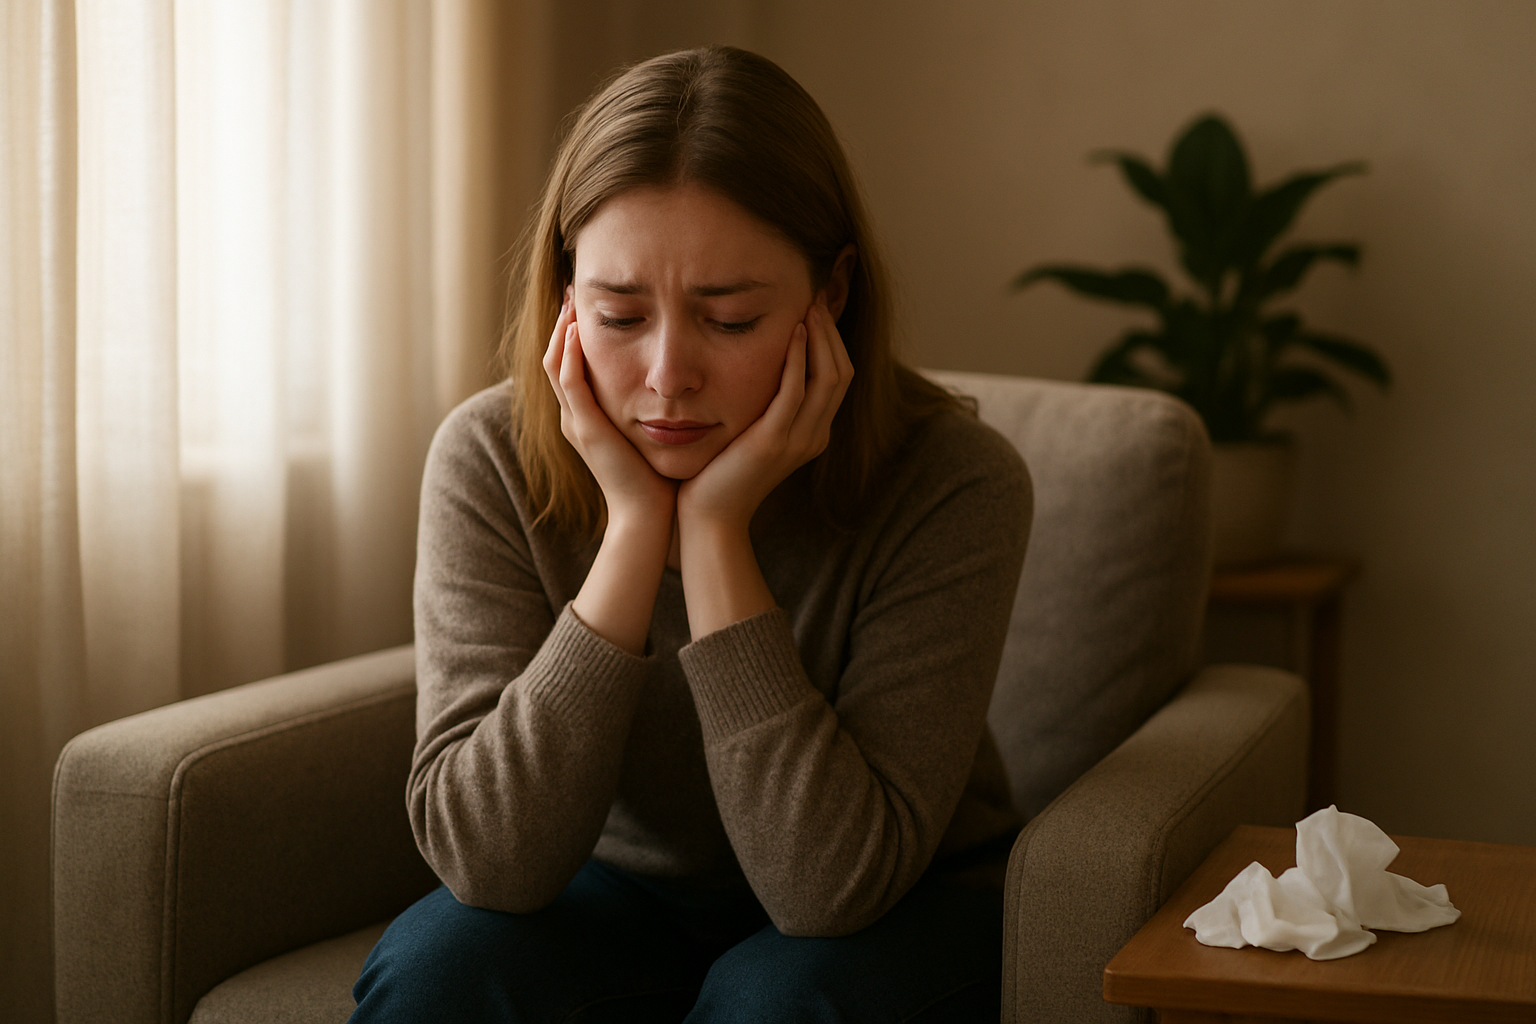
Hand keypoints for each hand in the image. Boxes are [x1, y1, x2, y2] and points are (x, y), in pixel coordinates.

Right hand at [545, 296, 675, 653]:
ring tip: (572, 299)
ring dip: (561, 330)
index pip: (573, 366)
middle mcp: (576, 418)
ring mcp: (577, 424)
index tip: (588, 302)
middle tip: (573, 287)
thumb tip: (679, 382)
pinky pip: (569, 383)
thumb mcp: (654, 434)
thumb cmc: (660, 481)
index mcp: (590, 418)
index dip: (575, 333)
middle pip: (557, 359)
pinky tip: (577, 330)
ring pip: (555, 365)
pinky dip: (569, 354)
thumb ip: (656, 408)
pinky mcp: (586, 430)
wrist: (652, 519)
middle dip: (563, 323)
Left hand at [677, 302, 853, 530]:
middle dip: (832, 332)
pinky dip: (799, 358)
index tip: (817, 309)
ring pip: (829, 378)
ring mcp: (799, 440)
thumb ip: (765, 406)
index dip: (833, 342)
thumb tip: (760, 368)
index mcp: (814, 434)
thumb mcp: (753, 433)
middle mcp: (814, 436)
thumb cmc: (721, 473)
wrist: (709, 516)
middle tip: (816, 297)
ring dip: (821, 337)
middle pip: (842, 373)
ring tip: (809, 307)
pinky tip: (793, 332)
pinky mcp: (774, 441)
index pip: (840, 378)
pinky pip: (796, 391)